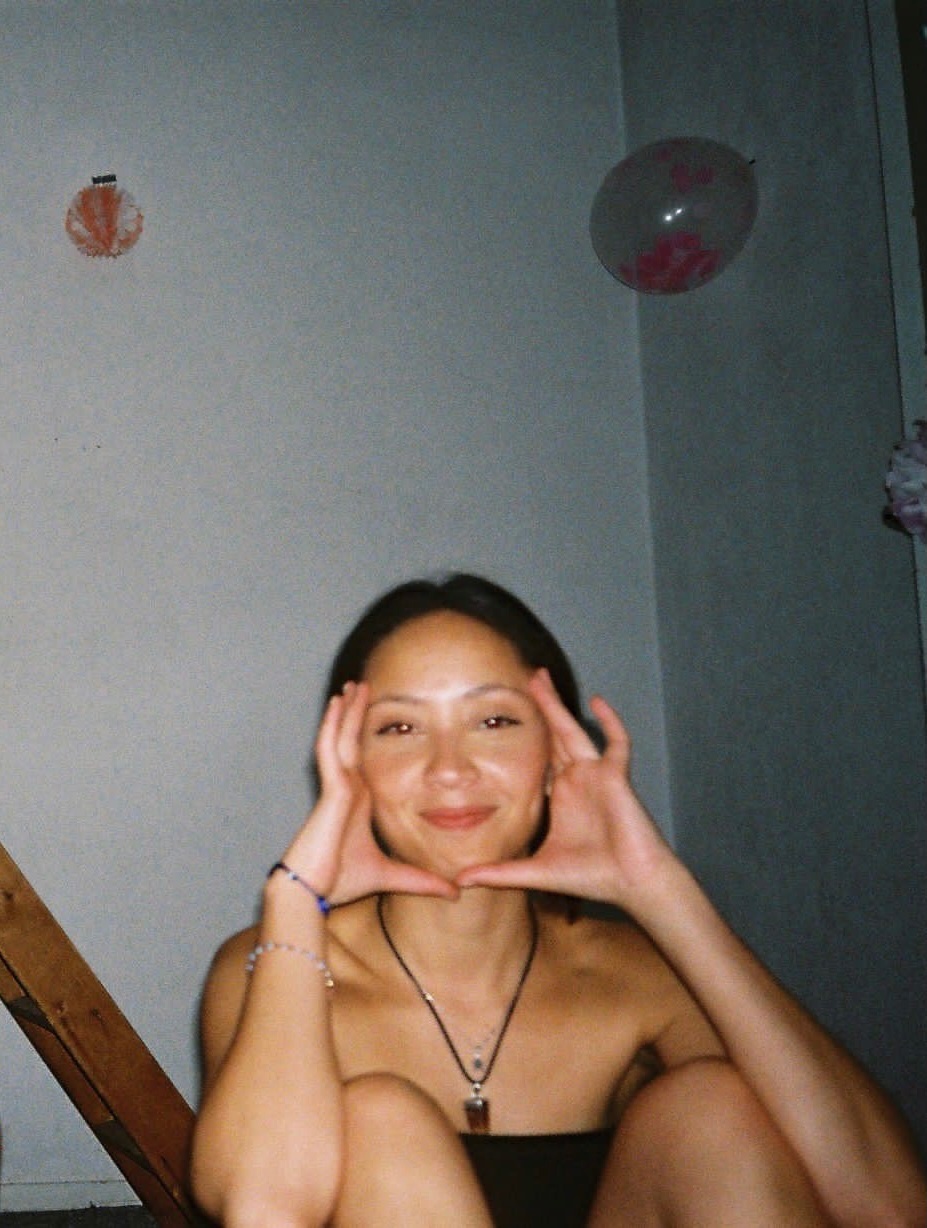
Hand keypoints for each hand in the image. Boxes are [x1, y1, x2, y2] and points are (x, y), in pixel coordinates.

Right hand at [279, 682, 457, 905]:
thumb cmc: (343, 881)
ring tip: (355, 685)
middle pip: (353, 741)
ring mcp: (337, 786)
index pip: (365, 758)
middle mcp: (348, 788)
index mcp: (359, 800)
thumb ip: (421, 881)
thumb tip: (454, 892)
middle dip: (358, 715)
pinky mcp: (329, 789)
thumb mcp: (393, 875)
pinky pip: (329, 749)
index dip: (369, 736)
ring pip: (341, 738)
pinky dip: (332, 725)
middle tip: (366, 687)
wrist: (314, 892)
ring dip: (347, 711)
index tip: (384, 717)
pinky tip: (336, 703)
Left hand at [456, 670, 676, 908]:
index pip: (535, 760)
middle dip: (538, 709)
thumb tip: (459, 881)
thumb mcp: (536, 872)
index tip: (497, 719)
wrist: (633, 884)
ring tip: (541, 678)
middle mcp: (576, 781)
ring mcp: (597, 776)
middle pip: (551, 737)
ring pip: (572, 732)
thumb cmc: (592, 877)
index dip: (520, 740)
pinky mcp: (617, 777)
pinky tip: (597, 701)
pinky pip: (617, 742)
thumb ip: (499, 873)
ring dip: (557, 706)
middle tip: (521, 681)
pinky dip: (610, 721)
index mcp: (559, 797)